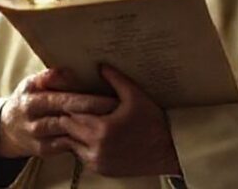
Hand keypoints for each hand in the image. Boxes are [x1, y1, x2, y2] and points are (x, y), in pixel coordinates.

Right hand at [0, 68, 117, 158]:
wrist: (7, 129)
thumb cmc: (27, 100)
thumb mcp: (31, 84)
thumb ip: (49, 77)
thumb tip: (67, 70)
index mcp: (33, 99)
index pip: (64, 99)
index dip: (88, 99)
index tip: (110, 96)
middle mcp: (34, 119)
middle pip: (70, 116)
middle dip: (96, 113)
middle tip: (119, 110)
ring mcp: (39, 137)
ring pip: (70, 133)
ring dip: (92, 127)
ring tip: (115, 123)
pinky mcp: (44, 151)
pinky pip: (67, 146)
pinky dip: (84, 140)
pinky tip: (101, 136)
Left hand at [54, 65, 181, 176]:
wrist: (168, 150)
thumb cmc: (154, 124)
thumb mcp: (135, 96)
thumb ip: (116, 79)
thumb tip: (102, 66)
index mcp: (102, 129)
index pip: (71, 115)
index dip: (69, 106)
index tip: (69, 99)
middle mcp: (97, 148)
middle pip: (69, 130)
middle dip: (69, 119)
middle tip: (73, 109)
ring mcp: (99, 162)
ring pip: (73, 146)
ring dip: (74, 135)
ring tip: (82, 123)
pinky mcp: (103, 170)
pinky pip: (83, 158)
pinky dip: (83, 148)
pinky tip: (91, 137)